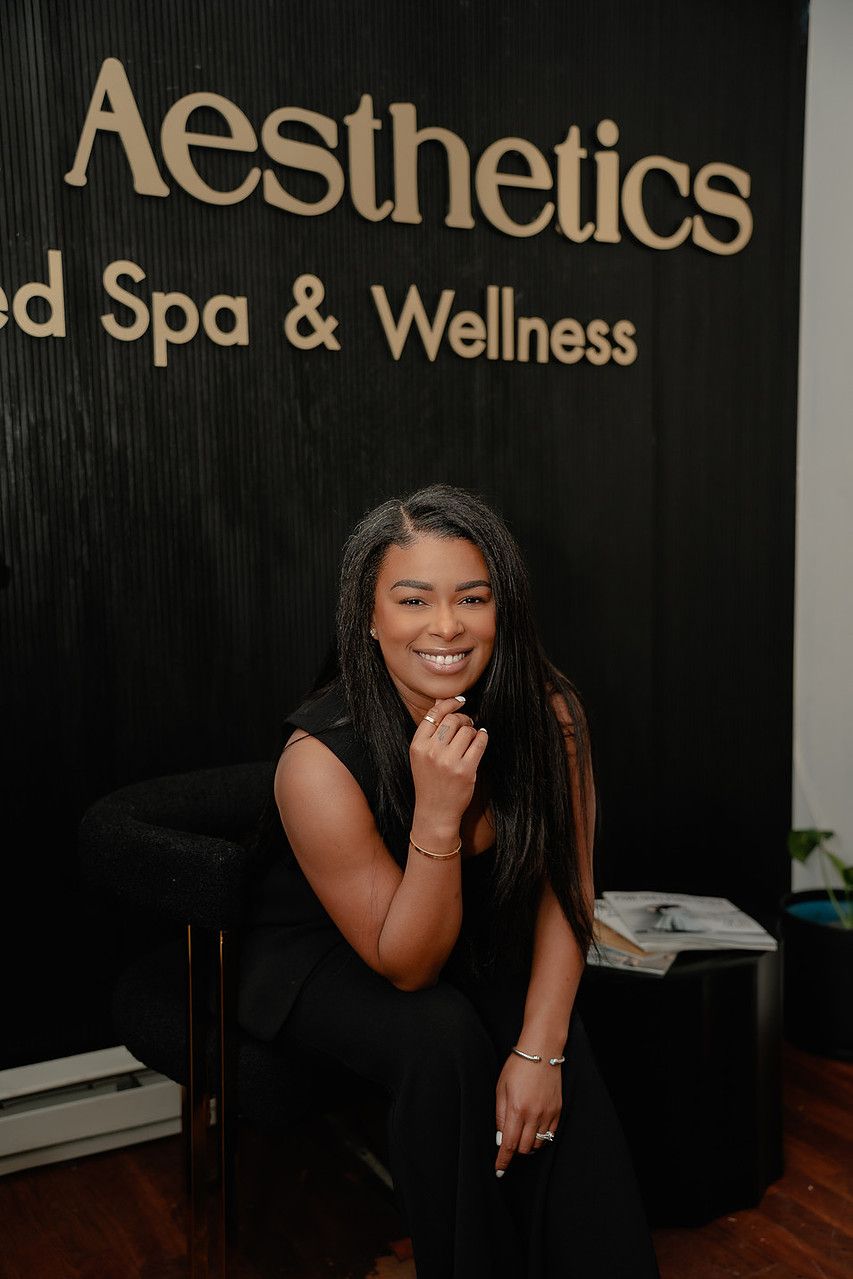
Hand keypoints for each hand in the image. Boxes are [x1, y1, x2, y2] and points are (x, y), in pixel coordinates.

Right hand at [409, 697, 487, 832]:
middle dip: (463, 718)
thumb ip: (431, 728)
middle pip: (453, 720)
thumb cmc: (429, 779)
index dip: (450, 703)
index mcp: (417, 745)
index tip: (460, 701)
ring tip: (471, 737)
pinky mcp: (465, 770)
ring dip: (473, 730)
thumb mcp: (422, 754)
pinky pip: (479, 743)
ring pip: (467, 730)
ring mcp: (448, 762)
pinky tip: (481, 738)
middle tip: (467, 723)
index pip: (435, 714)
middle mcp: (431, 752)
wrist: (435, 811)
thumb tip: (441, 699)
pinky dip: (482, 737)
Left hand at [495, 1052, 561, 1174]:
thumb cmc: (518, 1067)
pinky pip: (550, 1135)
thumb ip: (500, 1116)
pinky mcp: (558, 1111)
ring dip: (527, 1144)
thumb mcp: (501, 1089)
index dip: (503, 1160)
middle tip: (509, 1141)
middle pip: (523, 1148)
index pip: (508, 1145)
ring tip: (521, 1132)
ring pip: (537, 1144)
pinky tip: (534, 1128)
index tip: (499, 1170)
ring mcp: (548, 1114)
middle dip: (514, 1150)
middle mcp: (534, 1115)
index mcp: (516, 1109)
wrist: (541, 1052)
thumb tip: (500, 1139)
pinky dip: (541, 1137)